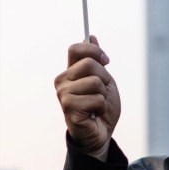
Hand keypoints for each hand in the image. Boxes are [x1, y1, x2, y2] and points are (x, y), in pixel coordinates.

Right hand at [55, 36, 120, 155]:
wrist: (101, 133)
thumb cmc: (101, 108)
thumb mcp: (104, 80)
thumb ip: (96, 60)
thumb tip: (91, 36)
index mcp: (70, 72)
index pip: (77, 48)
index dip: (95, 51)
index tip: (106, 60)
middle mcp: (63, 81)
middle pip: (90, 64)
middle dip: (104, 79)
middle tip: (101, 93)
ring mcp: (63, 94)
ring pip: (95, 82)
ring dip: (103, 95)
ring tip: (96, 105)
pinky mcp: (69, 108)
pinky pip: (96, 98)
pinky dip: (101, 107)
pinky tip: (94, 114)